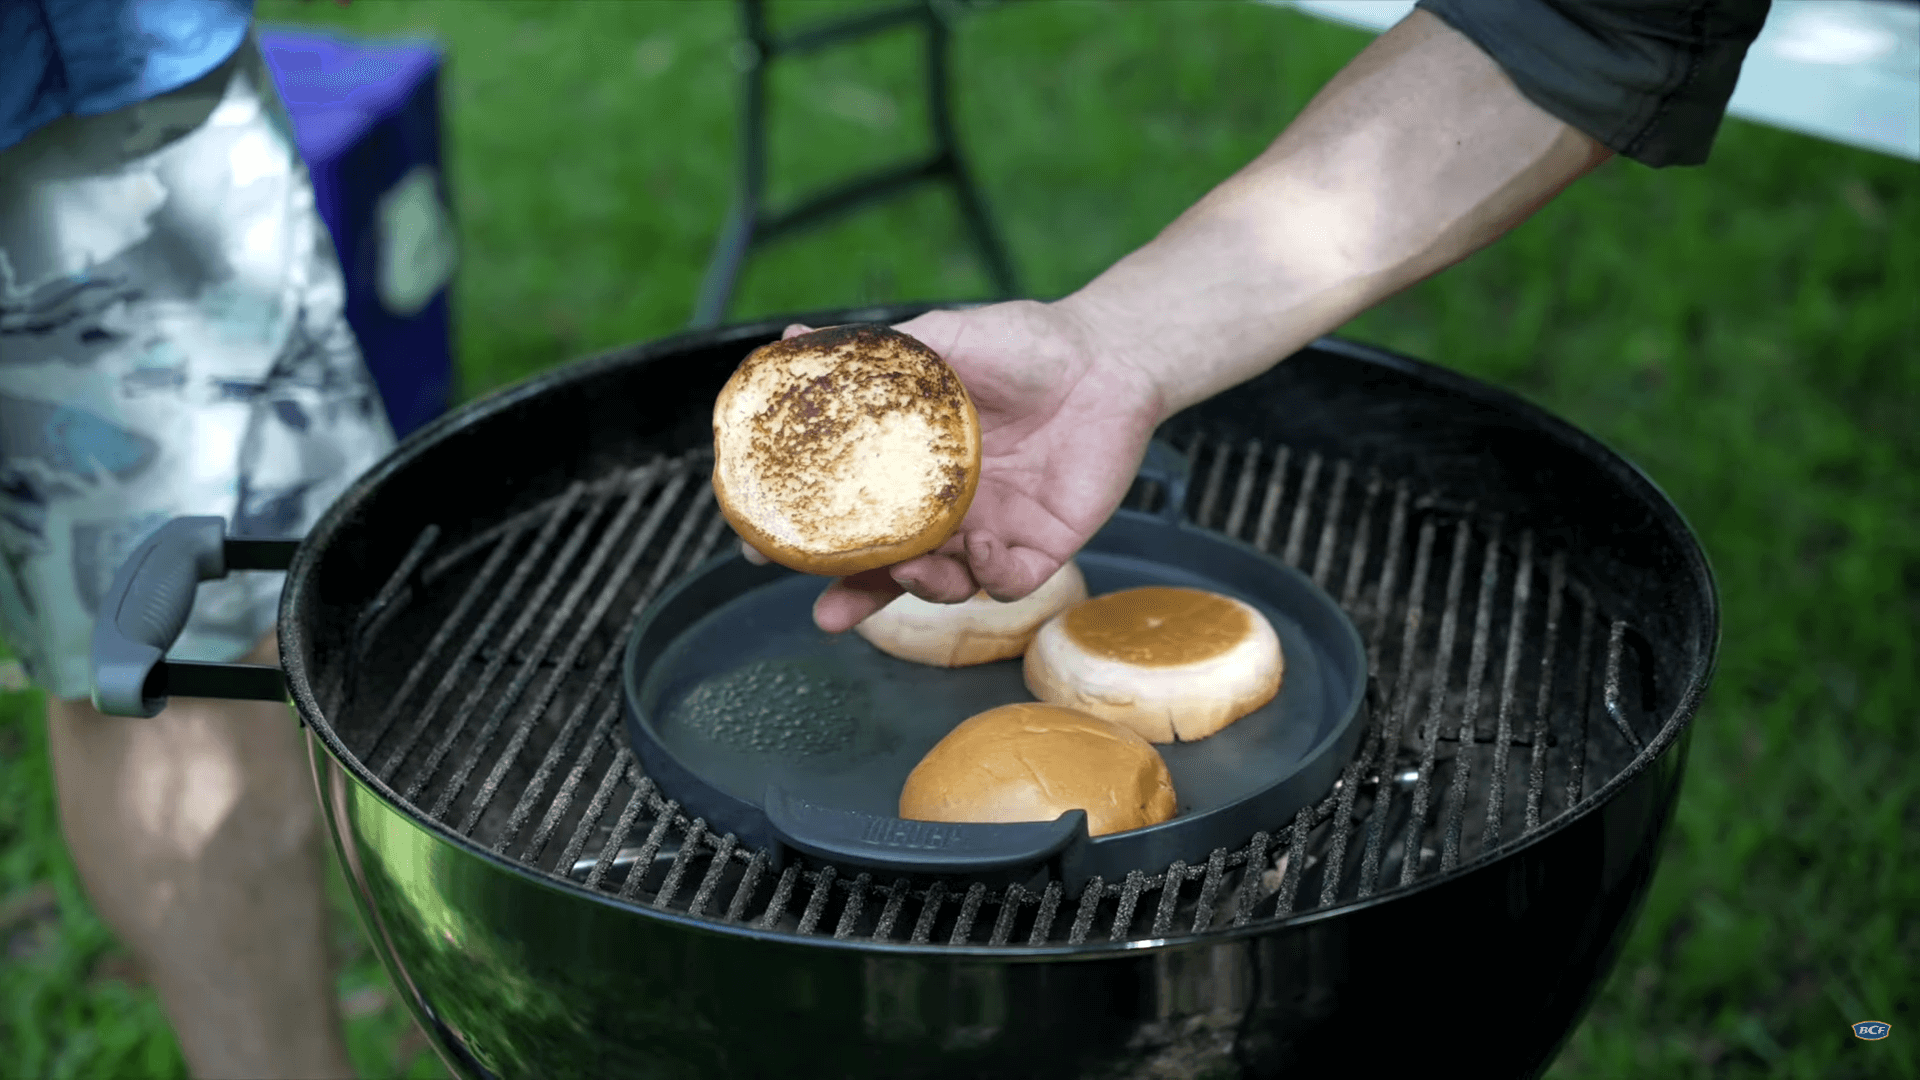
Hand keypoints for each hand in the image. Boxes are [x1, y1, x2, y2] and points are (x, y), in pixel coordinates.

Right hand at [737, 300, 1164, 632]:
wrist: (1107, 357)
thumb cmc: (1021, 344)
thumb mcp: (937, 340)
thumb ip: (870, 354)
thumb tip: (789, 336)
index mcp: (909, 468)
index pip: (845, 512)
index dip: (805, 535)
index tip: (760, 545)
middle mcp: (944, 508)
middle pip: (884, 568)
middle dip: (851, 595)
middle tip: (824, 608)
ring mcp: (990, 531)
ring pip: (941, 586)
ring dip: (918, 589)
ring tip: (909, 571)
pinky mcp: (1041, 548)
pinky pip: (1006, 584)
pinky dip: (988, 579)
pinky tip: (981, 553)